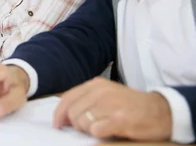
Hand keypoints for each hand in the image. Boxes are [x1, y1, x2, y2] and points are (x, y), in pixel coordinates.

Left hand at [53, 77, 172, 140]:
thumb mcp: (107, 94)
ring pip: (82, 122)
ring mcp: (110, 105)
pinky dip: (99, 134)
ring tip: (104, 127)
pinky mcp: (119, 119)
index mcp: (95, 84)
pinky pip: (95, 130)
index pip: (67, 98)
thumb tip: (64, 116)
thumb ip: (86, 100)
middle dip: (77, 125)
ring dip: (89, 130)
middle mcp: (100, 92)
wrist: (161, 111)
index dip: (59, 114)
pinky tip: (109, 131)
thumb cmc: (131, 105)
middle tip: (91, 127)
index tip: (58, 124)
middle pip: (72, 113)